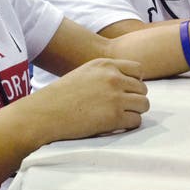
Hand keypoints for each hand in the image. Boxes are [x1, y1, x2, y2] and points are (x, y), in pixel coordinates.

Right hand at [26, 58, 148, 142]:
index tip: (125, 91)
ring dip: (134, 112)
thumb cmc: (61, 96)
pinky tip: (114, 125)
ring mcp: (115, 96)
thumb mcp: (84, 74)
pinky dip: (128, 125)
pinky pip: (136, 121)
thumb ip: (105, 74)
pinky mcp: (114, 117)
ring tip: (118, 116)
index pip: (138, 70)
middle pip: (143, 89)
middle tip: (120, 108)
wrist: (45, 112)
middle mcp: (113, 77)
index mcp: (105, 64)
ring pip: (144, 104)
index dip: (134, 82)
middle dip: (134, 98)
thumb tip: (127, 85)